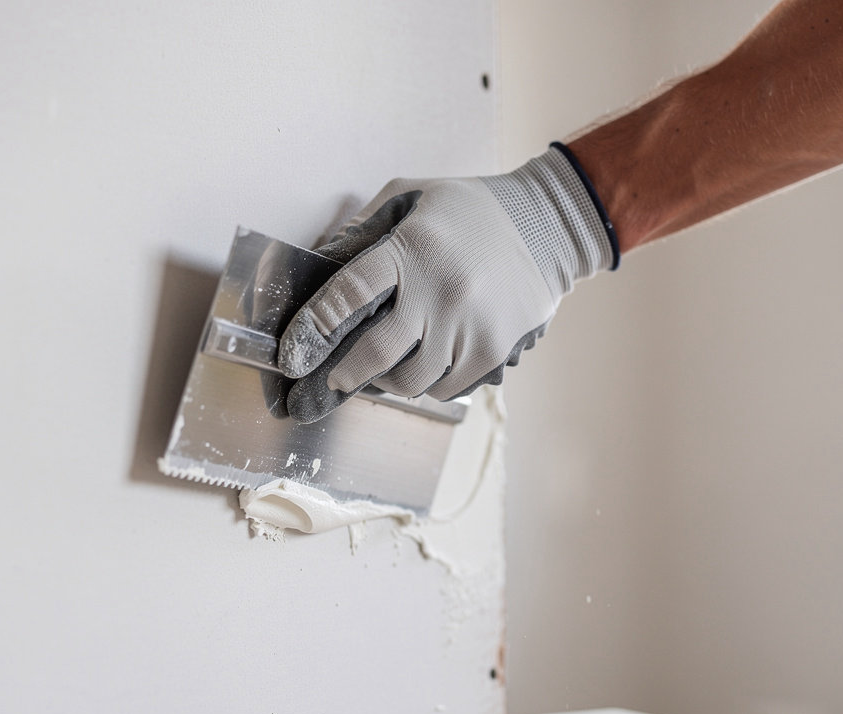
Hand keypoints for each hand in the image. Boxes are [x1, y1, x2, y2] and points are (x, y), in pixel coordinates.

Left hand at [278, 144, 617, 422]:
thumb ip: (365, 226)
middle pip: (377, 353)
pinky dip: (429, 384)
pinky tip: (427, 365)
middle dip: (345, 374)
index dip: (316, 327)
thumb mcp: (412, 196)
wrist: (548, 228)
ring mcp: (469, 326)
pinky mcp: (492, 350)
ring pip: (412, 380)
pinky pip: (446, 387)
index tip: (294, 352)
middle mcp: (439, 292)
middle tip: (334, 379)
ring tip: (386, 368)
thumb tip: (321, 258)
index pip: (350, 293)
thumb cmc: (470, 211)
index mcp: (412, 249)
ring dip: (389, 380)